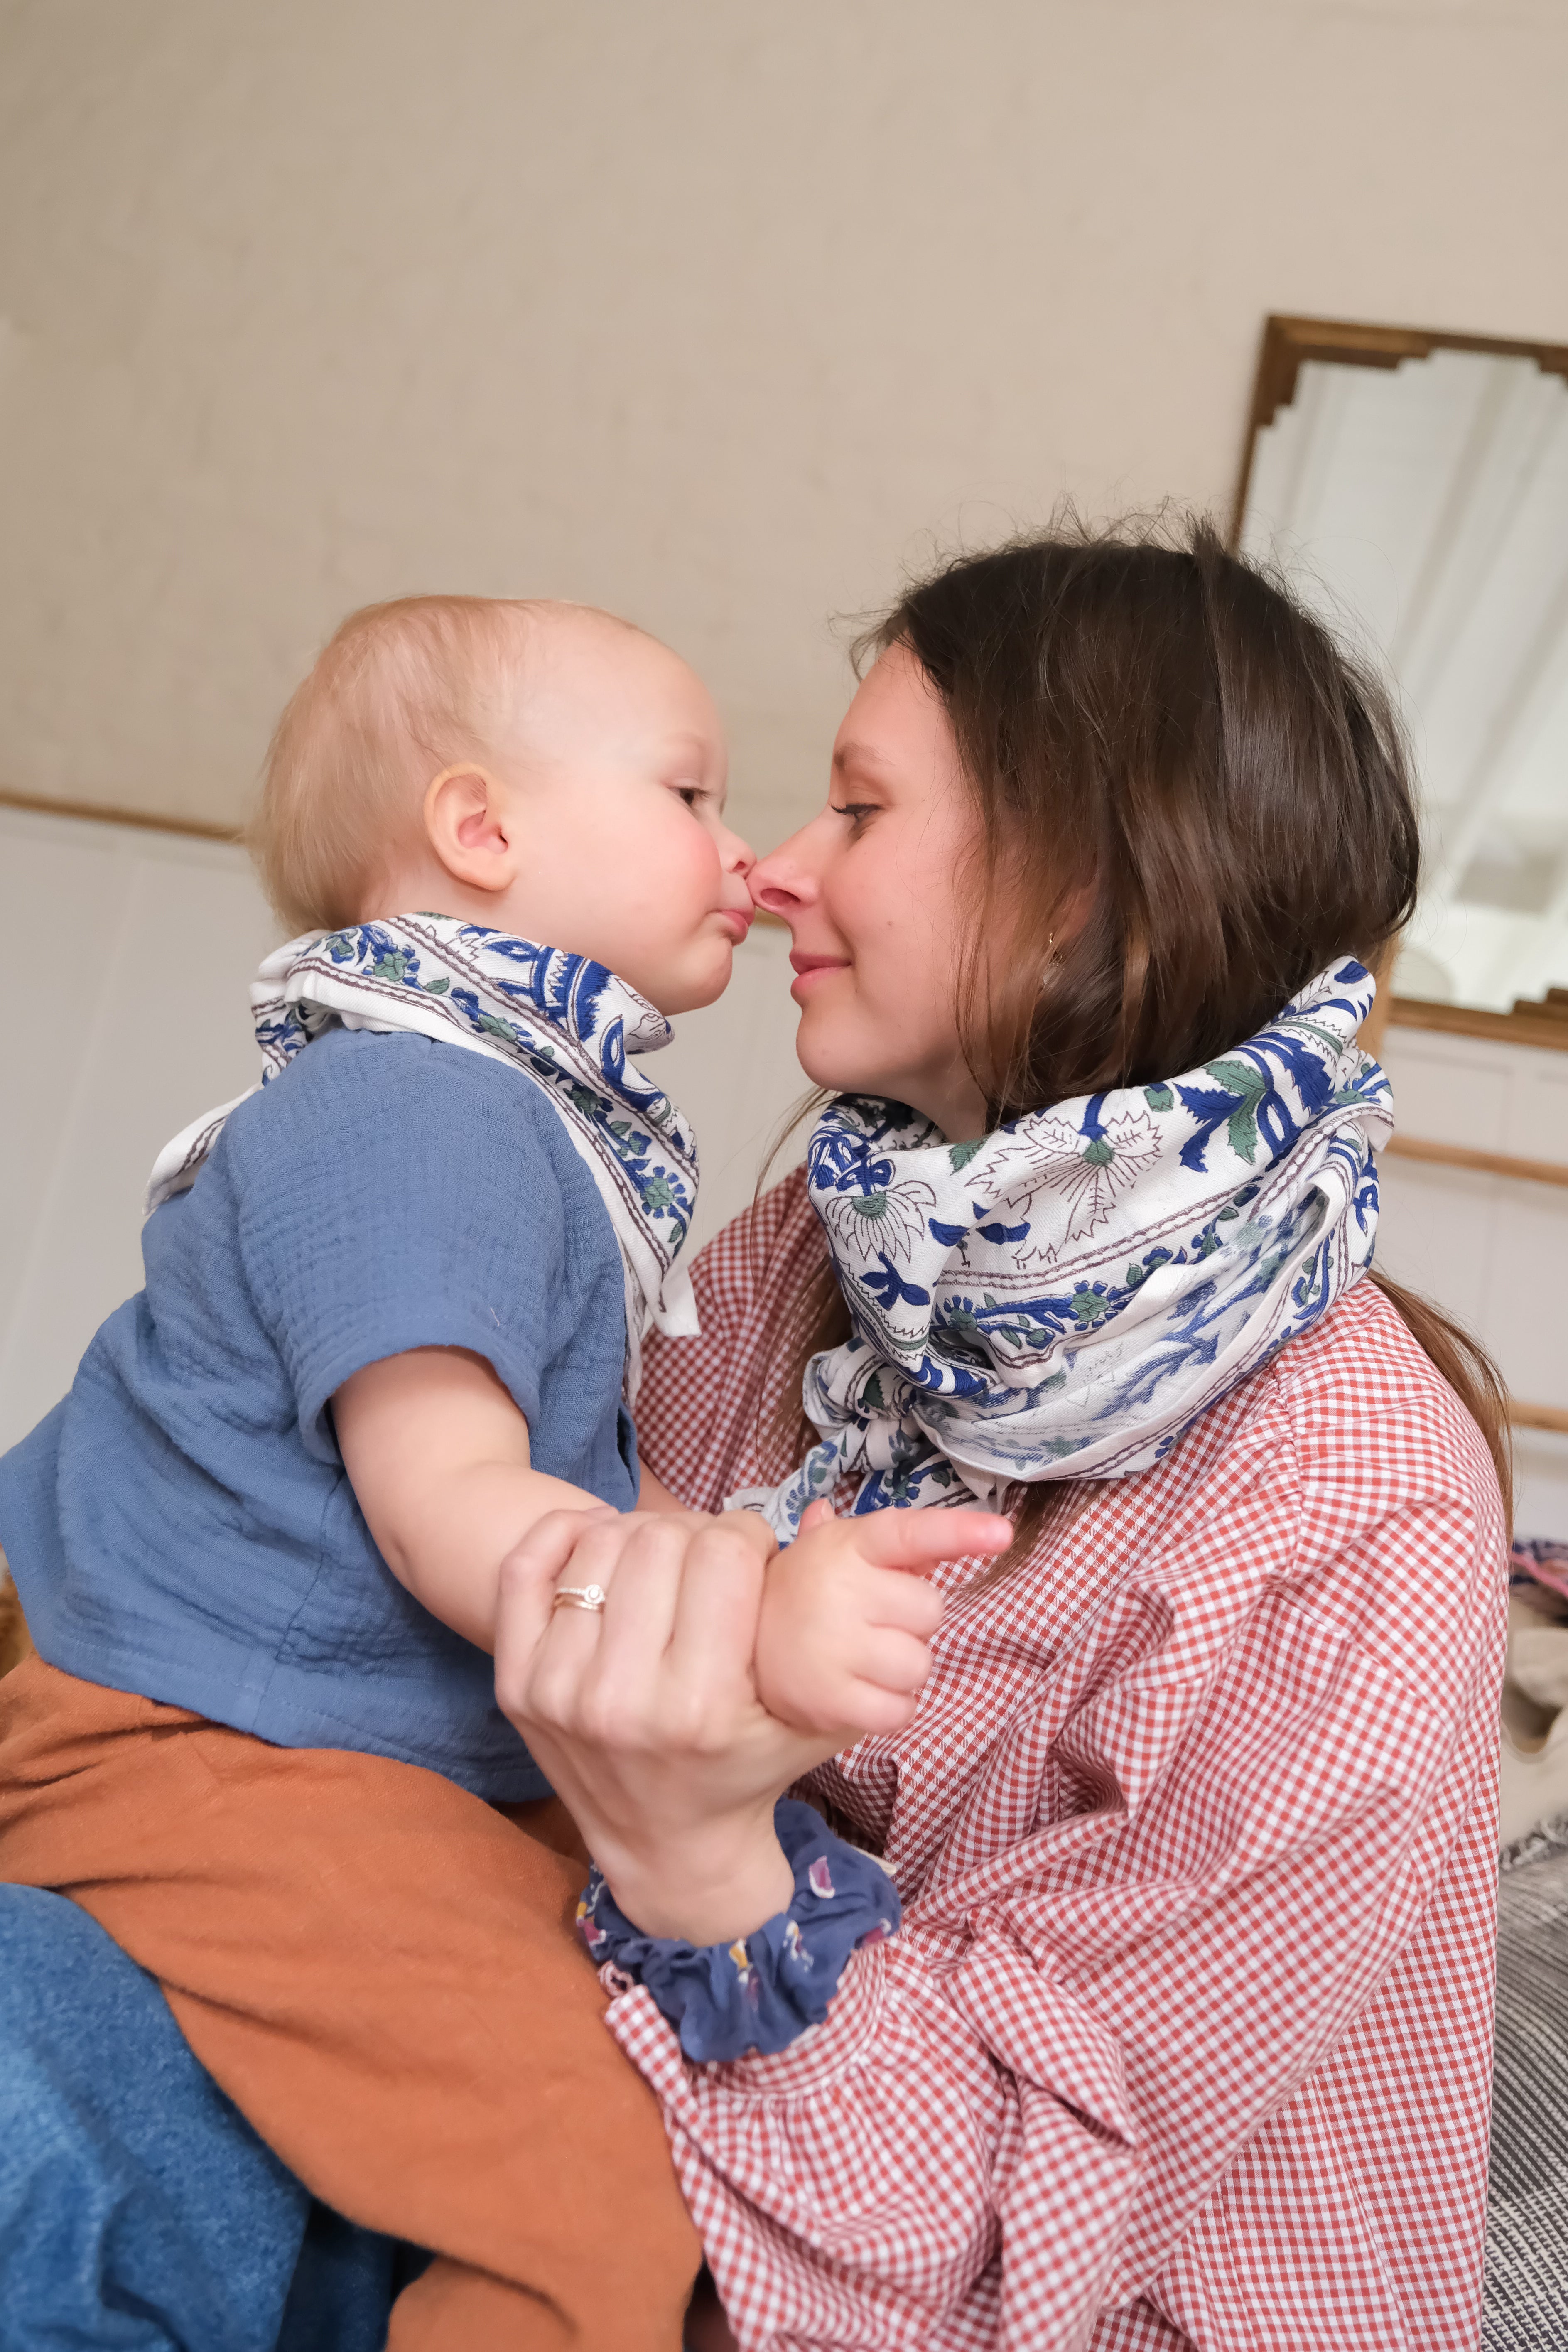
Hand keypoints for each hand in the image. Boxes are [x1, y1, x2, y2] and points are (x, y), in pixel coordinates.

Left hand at [493, 1508, 838, 1945]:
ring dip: (640, 1533)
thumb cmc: (749, 1770)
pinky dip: (563, 1534)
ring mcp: (559, 1692)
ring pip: (600, 1544)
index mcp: (702, 1707)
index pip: (724, 1554)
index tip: (755, 1555)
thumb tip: (821, 1516)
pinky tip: (600, 1539)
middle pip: (660, 1540)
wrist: (668, 1847)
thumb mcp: (816, 1716)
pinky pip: (525, 1570)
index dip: (749, 1535)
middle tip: (711, 1558)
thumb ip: (831, 1623)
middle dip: (698, 1532)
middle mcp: (622, 1700)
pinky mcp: (516, 1687)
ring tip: (665, 1558)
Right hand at [756, 1500, 1014, 1734]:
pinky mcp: (833, 1701)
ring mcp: (835, 1646)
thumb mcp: (824, 1557)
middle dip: (910, 1622)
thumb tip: (880, 1529)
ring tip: (858, 1660)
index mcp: (843, 1546)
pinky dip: (891, 1707)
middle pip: (930, 1610)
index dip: (957, 1532)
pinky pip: (902, 1709)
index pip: (907, 1532)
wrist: (733, 1656)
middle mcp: (840, 1590)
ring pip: (920, 1664)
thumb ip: (869, 1543)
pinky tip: (858, 1692)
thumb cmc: (796, 1600)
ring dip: (901, 1668)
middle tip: (868, 1624)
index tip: (1002, 1533)